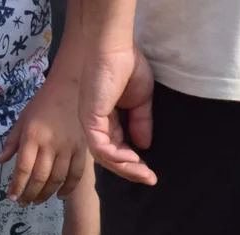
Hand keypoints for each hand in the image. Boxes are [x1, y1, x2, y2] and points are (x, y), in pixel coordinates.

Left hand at [0, 71, 86, 204]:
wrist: (72, 86)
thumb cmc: (43, 102)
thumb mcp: (22, 119)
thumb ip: (12, 142)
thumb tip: (1, 161)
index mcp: (33, 137)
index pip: (23, 168)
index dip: (16, 186)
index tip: (11, 196)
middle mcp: (51, 144)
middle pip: (39, 177)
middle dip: (29, 194)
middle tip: (22, 203)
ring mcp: (69, 147)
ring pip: (57, 179)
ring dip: (45, 194)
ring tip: (36, 201)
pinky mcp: (83, 148)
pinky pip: (76, 174)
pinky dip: (68, 188)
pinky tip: (59, 196)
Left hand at [79, 46, 156, 184]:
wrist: (114, 50)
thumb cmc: (126, 67)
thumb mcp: (141, 100)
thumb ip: (141, 122)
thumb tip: (144, 145)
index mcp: (107, 122)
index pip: (118, 149)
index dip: (133, 162)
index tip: (149, 173)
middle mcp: (96, 127)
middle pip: (111, 157)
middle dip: (130, 170)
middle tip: (148, 180)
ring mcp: (91, 125)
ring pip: (105, 156)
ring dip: (125, 167)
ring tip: (143, 173)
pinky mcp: (90, 121)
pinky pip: (101, 146)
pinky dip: (116, 156)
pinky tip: (133, 159)